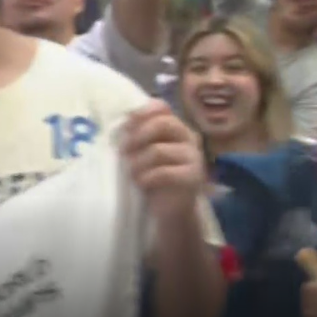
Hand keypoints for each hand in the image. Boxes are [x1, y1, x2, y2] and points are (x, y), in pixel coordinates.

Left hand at [120, 100, 204, 220]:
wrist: (170, 209)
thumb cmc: (153, 177)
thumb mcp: (141, 153)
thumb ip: (136, 136)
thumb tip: (122, 123)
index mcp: (175, 128)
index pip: (162, 107)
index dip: (142, 112)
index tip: (125, 123)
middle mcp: (188, 138)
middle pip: (164, 123)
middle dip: (138, 136)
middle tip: (124, 151)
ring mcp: (194, 157)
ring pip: (159, 150)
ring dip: (137, 163)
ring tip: (131, 173)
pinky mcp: (193, 177)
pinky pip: (164, 172)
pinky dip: (146, 178)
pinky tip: (141, 183)